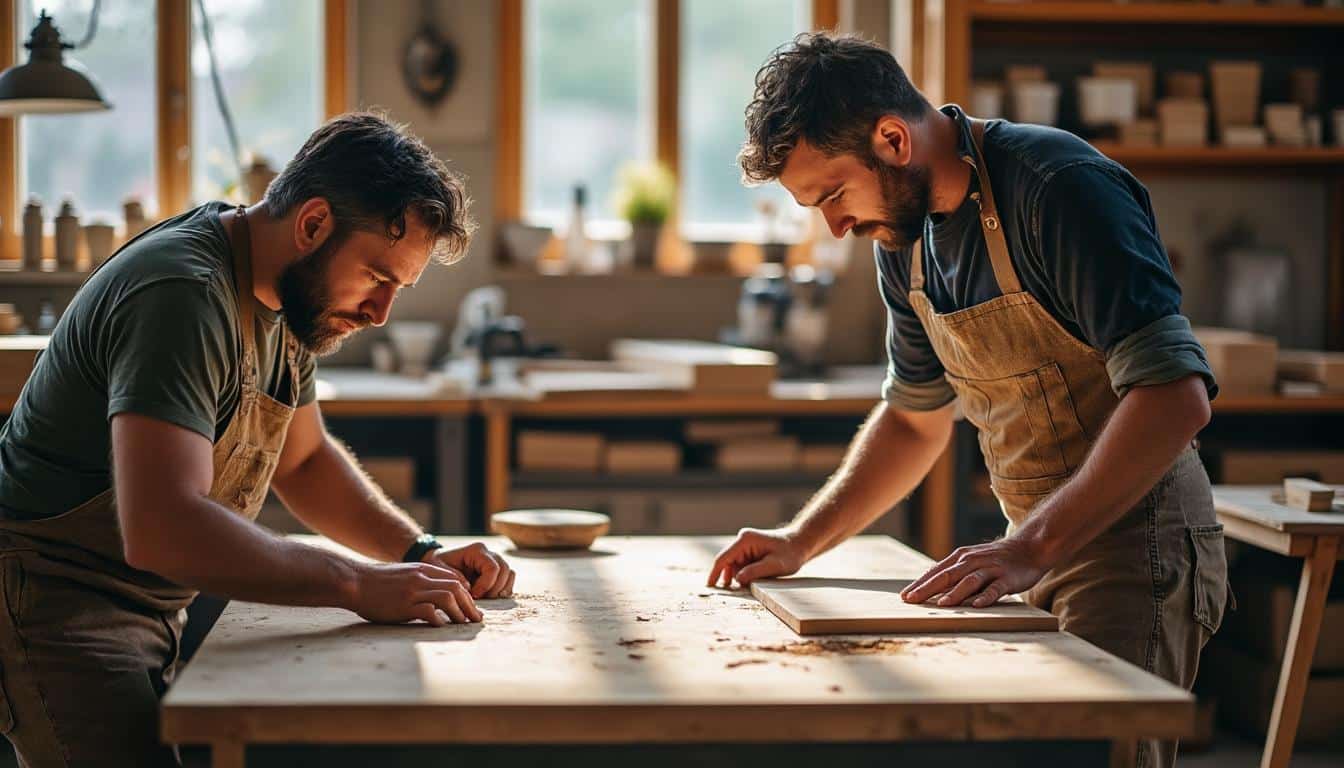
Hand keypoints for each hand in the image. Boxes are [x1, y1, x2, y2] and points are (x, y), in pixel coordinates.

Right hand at [350, 561, 481, 625]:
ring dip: (460, 612)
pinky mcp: (404, 605)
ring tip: (464, 624)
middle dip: (470, 604)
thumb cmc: (375, 582)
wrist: (353, 581)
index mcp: (422, 570)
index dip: (467, 593)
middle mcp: (421, 578)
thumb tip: (432, 597)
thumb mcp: (402, 574)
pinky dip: (440, 619)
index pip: (454, 578)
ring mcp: (413, 591)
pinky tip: (442, 627)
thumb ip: (418, 581)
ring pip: (448, 597)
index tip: (470, 606)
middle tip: (476, 619)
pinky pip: (430, 611)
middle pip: (456, 588)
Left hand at [425, 541, 514, 598]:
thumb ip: (454, 577)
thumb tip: (470, 588)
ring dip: (501, 589)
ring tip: (486, 598)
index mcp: (476, 550)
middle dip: (494, 589)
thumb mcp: (439, 569)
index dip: (486, 585)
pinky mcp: (497, 570)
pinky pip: (509, 579)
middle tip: (480, 598)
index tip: (473, 595)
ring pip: (509, 574)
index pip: (492, 568)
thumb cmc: (438, 565)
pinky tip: (491, 597)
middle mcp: (489, 553)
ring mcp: (495, 561)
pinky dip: (504, 589)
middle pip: (505, 570)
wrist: (439, 563)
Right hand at [708, 527, 807, 588]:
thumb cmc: (790, 553)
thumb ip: (755, 571)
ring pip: (734, 566)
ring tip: (754, 583)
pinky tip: (752, 581)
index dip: (714, 573)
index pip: (723, 558)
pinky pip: (740, 565)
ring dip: (740, 577)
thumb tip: (737, 579)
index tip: (709, 586)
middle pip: (728, 563)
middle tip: (742, 591)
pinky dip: (744, 574)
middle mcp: (742, 541)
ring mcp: (745, 545)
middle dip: (732, 578)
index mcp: (745, 540)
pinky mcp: (749, 551)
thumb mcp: (775, 565)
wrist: (800, 544)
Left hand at [900, 536, 1048, 607]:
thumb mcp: (971, 562)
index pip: (936, 572)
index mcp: (960, 558)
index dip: (920, 584)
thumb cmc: (995, 560)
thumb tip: (931, 590)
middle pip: (947, 576)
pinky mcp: (1007, 578)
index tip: (904, 596)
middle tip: (911, 600)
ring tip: (941, 604)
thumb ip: (954, 575)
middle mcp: (972, 561)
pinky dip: (985, 597)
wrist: (1029, 548)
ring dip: (955, 593)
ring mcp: (990, 569)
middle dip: (927, 588)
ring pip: (969, 581)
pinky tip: (977, 606)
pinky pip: (995, 589)